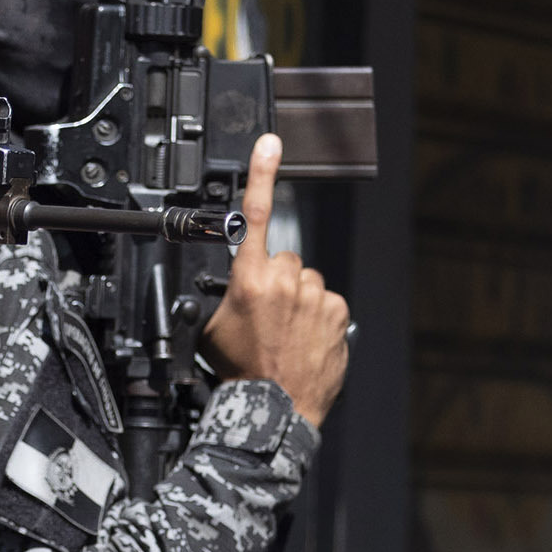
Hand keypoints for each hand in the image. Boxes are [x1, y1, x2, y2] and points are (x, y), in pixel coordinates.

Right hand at [204, 135, 348, 427]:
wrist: (275, 407)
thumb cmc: (241, 371)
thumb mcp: (213, 327)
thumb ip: (225, 295)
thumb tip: (232, 286)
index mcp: (249, 278)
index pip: (255, 214)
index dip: (263, 173)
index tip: (270, 143)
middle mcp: (285, 280)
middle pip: (285, 258)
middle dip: (278, 279)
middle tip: (268, 315)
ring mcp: (315, 295)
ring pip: (307, 281)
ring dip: (300, 299)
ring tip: (287, 332)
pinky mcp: (337, 311)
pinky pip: (327, 301)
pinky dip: (319, 316)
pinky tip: (306, 339)